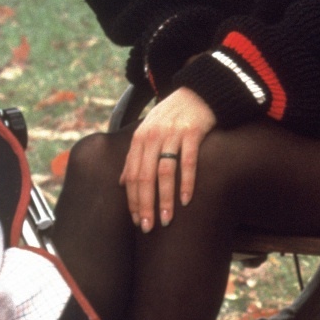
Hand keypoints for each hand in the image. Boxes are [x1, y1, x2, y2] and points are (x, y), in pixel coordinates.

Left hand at [122, 87, 215, 231]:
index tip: (137, 221)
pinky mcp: (193, 132)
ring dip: (164, 199)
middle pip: (145, 176)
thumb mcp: (148, 132)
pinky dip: (186, 182)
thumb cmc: (172, 116)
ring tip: (166, 219)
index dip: (133, 200)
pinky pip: (188, 161)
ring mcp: (173, 133)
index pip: (132, 175)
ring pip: (164, 172)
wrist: (199, 92)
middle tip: (148, 227)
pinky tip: (186, 199)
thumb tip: (120, 183)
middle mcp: (153, 135)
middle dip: (145, 205)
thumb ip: (135, 156)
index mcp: (139, 138)